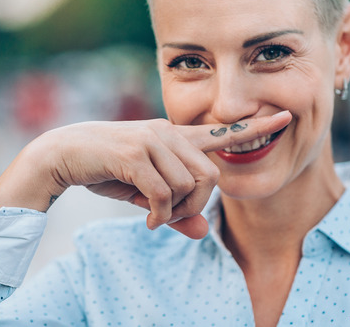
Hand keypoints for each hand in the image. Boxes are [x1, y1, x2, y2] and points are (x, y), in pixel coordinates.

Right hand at [0, 111, 291, 238]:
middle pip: (210, 177)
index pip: (222, 131)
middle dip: (196, 207)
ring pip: (189, 186)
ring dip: (175, 212)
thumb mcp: (146, 195)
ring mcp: (153, 140)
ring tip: (154, 217)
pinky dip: (159, 215)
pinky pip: (164, 193)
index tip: (287, 116)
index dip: (256, 126)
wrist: (62, 154)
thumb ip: (175, 210)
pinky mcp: (135, 153)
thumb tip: (203, 233)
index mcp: (175, 136)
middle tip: (172, 219)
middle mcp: (169, 132)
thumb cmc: (106, 170)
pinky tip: (146, 221)